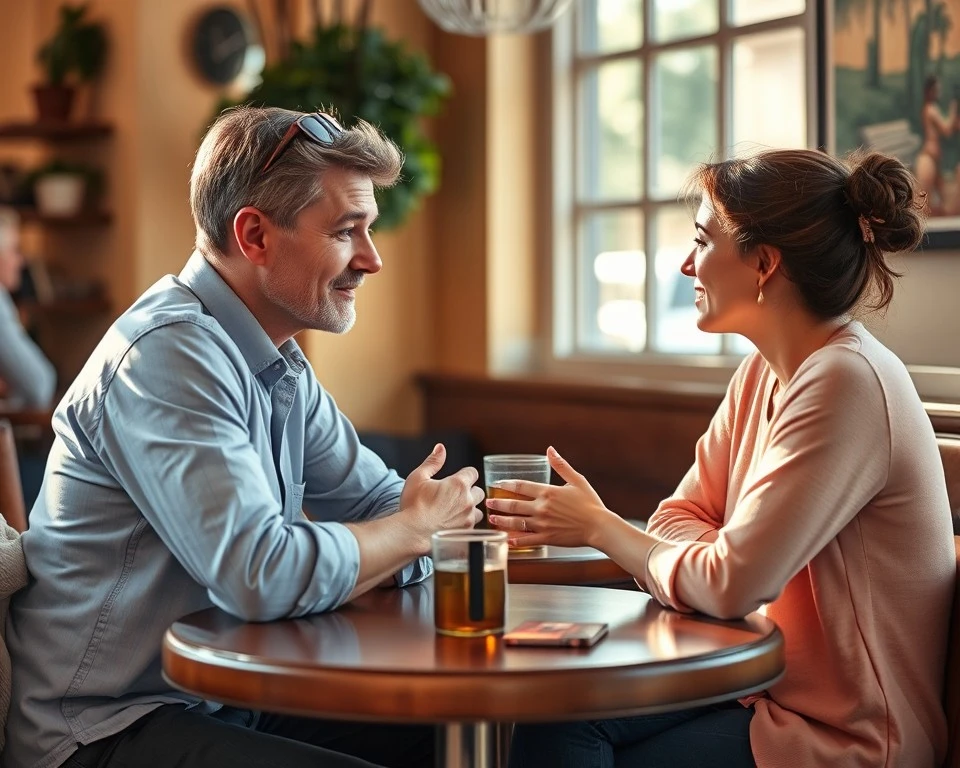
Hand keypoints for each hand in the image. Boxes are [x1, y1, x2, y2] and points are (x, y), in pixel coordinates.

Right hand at [398, 443, 484, 549]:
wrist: (412, 533)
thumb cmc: (413, 505)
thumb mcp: (418, 478)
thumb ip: (432, 462)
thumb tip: (441, 448)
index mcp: (458, 484)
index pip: (472, 472)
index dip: (464, 475)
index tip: (455, 480)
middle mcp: (468, 500)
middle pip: (479, 491)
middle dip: (470, 492)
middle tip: (454, 496)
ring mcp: (469, 517)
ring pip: (479, 510)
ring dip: (470, 509)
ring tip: (455, 511)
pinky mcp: (466, 532)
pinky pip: (473, 525)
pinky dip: (466, 523)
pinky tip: (453, 524)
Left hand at [486, 446, 615, 547]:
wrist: (600, 526)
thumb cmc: (590, 504)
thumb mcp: (577, 480)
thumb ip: (561, 465)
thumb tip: (550, 449)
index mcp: (548, 492)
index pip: (521, 486)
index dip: (506, 484)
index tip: (496, 484)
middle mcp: (542, 508)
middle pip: (514, 504)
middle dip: (498, 503)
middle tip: (488, 502)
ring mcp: (543, 524)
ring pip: (516, 522)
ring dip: (502, 521)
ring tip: (491, 519)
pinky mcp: (547, 538)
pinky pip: (527, 539)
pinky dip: (515, 540)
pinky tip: (507, 539)